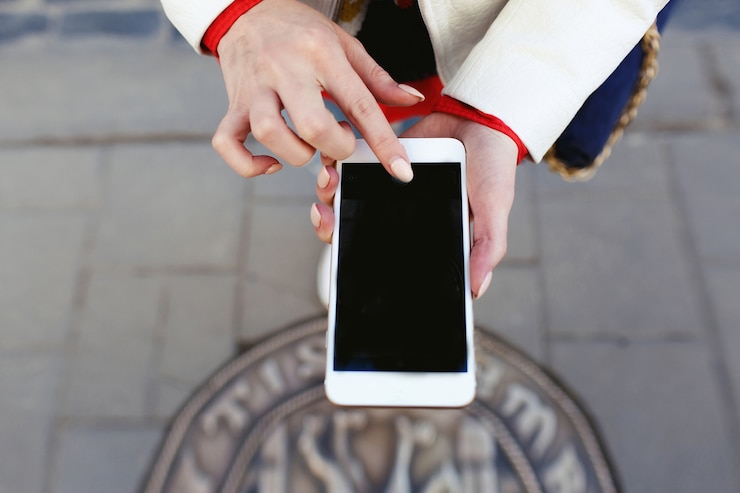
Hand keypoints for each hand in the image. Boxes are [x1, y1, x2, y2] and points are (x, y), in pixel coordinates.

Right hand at [213, 0, 422, 180]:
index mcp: (321, 53)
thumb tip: (411, 100)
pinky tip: (271, 162)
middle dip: (336, 147)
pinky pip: (228, 142)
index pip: (359, 103)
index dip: (383, 142)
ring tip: (309, 145)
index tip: (400, 169)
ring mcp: (255, 88)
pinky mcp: (233, 104)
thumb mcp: (343, 43)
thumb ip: (377, 77)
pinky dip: (248, 164)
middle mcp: (285, 70)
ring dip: (296, 154)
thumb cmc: (298, 30)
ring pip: (269, 134)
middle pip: (312, 125)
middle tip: (341, 141)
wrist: (245, 10)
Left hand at [311, 113, 517, 298]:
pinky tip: (331, 160)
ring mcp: (386, 186)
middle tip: (324, 215)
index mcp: (421, 233)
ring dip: (328, 193)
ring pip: (346, 198)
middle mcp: (398, 214)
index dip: (357, 261)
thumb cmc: (493, 167)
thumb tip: (476, 291)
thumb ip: (486, 246)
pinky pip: (350, 165)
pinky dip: (336, 164)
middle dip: (332, 226)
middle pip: (354, 230)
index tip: (338, 257)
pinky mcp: (379, 157)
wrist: (485, 117)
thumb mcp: (494, 208)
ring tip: (329, 180)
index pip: (383, 257)